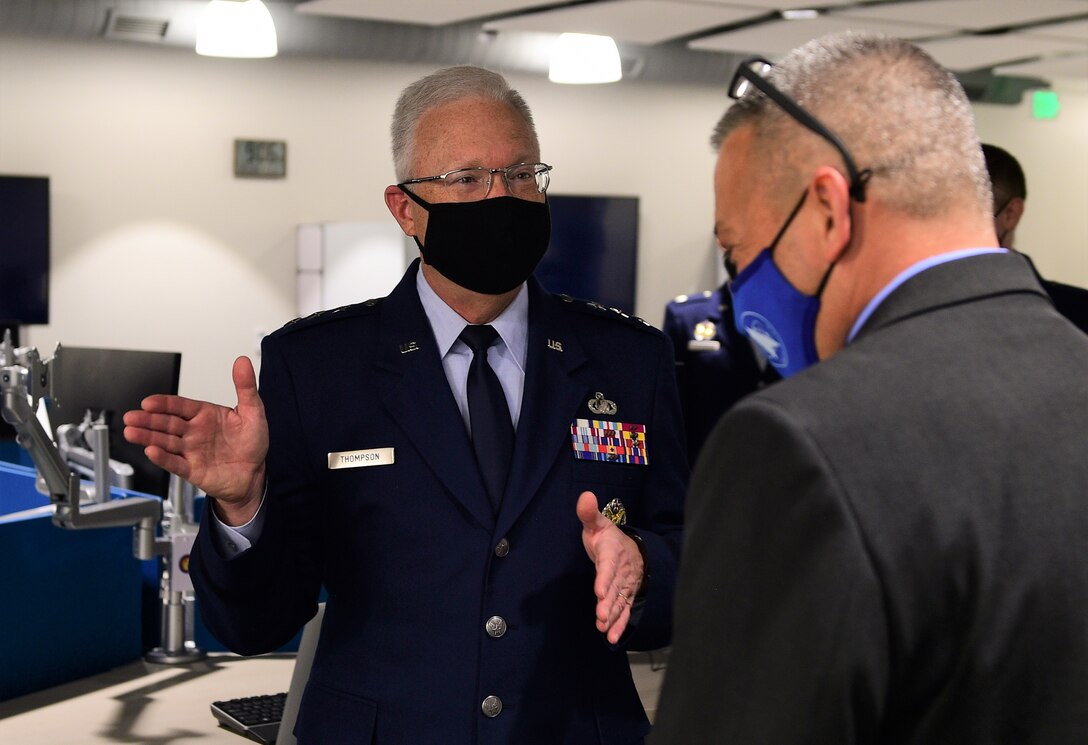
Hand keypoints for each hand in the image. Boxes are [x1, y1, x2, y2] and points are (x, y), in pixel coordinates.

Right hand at [123, 356, 267, 524]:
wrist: (255, 474)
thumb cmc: (252, 443)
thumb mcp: (253, 412)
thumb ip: (246, 387)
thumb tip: (242, 362)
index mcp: (205, 415)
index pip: (180, 406)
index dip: (164, 404)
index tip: (149, 402)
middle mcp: (194, 432)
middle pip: (167, 423)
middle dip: (148, 420)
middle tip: (131, 417)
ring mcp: (191, 451)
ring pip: (165, 442)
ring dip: (148, 437)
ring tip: (131, 432)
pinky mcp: (192, 470)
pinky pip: (175, 463)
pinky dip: (163, 458)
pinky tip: (151, 451)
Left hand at [576, 490, 644, 644]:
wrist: (630, 549)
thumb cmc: (607, 537)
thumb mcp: (597, 524)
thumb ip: (589, 513)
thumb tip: (585, 495)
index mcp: (613, 552)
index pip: (609, 565)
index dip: (604, 578)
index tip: (599, 591)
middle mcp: (621, 571)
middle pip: (615, 588)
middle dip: (609, 602)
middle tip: (601, 615)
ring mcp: (625, 586)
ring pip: (620, 602)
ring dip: (612, 615)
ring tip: (603, 627)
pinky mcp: (625, 597)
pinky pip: (624, 611)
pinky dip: (619, 624)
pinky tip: (610, 637)